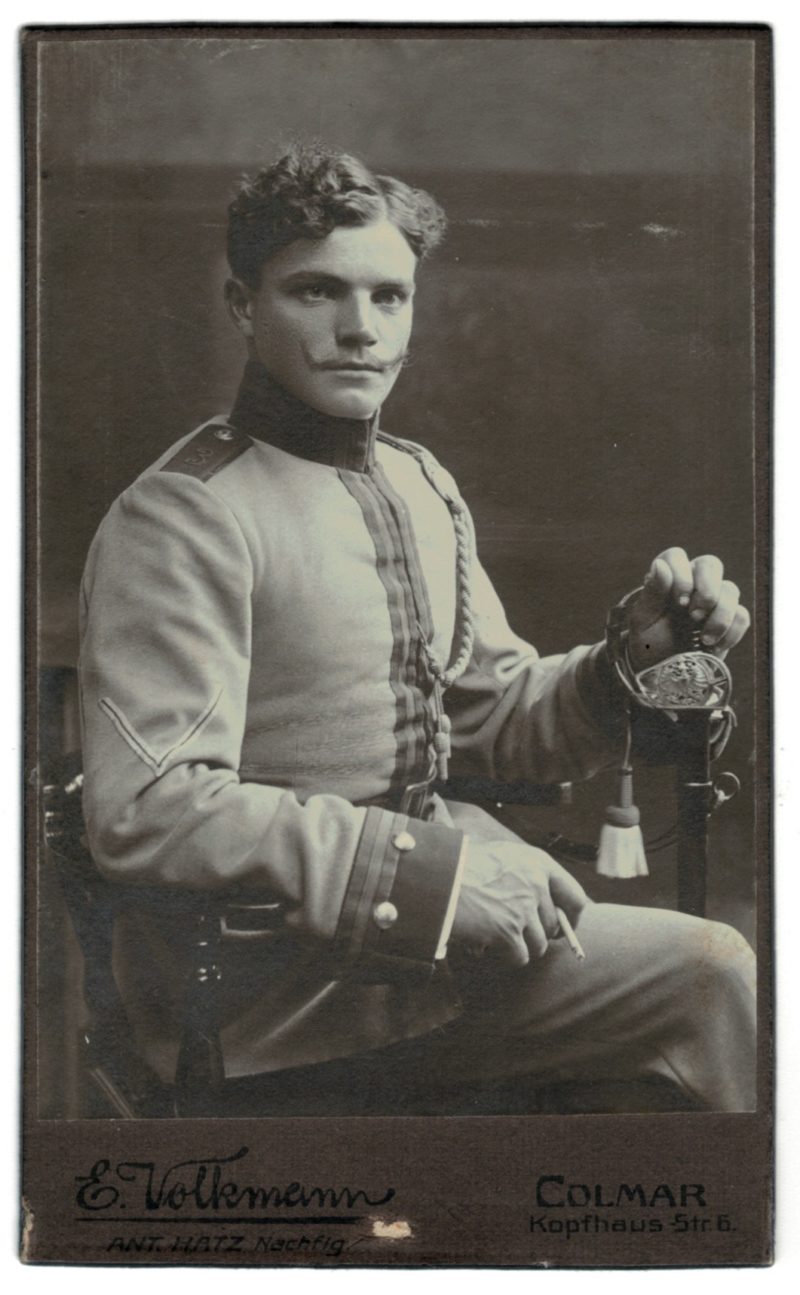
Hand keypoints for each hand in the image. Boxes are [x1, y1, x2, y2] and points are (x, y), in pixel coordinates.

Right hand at [450, 841, 588, 966]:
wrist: (434, 876)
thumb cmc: (462, 866)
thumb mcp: (502, 857)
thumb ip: (527, 876)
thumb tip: (547, 906)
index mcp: (538, 862)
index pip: (575, 896)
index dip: (570, 917)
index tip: (562, 927)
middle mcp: (536, 883)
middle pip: (554, 925)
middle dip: (537, 934)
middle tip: (517, 935)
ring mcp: (523, 908)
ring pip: (539, 945)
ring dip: (519, 946)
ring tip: (497, 936)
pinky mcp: (509, 931)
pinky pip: (520, 957)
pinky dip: (505, 956)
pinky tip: (488, 943)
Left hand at [627, 547, 749, 672]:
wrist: (665, 675)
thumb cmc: (649, 644)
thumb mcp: (643, 621)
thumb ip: (652, 593)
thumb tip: (661, 565)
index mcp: (667, 579)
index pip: (677, 556)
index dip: (681, 575)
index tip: (678, 602)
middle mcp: (692, 583)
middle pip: (710, 564)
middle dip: (707, 590)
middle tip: (694, 616)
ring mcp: (714, 601)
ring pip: (730, 589)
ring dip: (719, 616)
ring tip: (704, 639)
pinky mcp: (730, 621)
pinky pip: (741, 616)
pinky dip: (730, 633)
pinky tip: (714, 646)